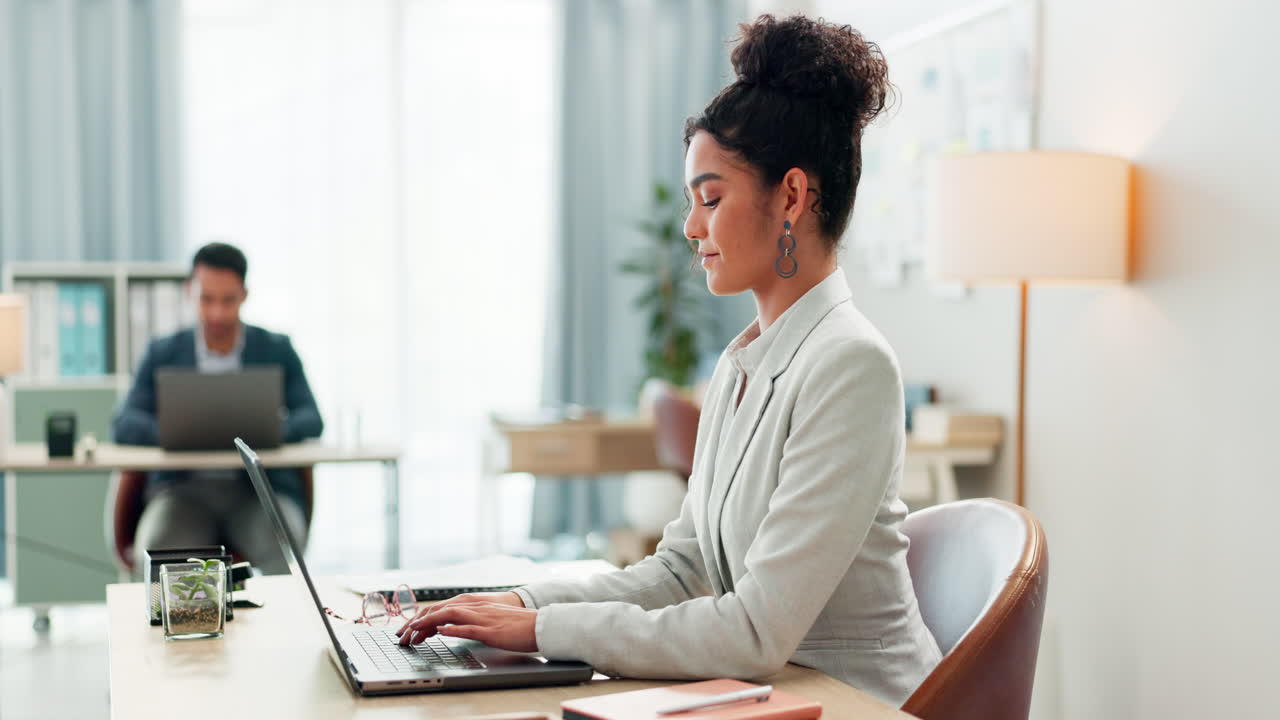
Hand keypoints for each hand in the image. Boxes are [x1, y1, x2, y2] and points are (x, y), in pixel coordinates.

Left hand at [396, 600, 537, 652]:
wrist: (540, 625)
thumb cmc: (518, 626)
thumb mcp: (491, 620)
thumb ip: (471, 621)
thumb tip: (449, 627)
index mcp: (476, 606)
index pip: (443, 608)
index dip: (424, 617)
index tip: (410, 628)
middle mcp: (477, 608)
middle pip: (441, 610)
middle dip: (419, 621)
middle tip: (404, 633)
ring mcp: (483, 618)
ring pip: (449, 615)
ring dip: (429, 623)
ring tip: (413, 632)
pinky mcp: (490, 630)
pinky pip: (468, 627)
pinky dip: (452, 628)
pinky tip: (441, 631)